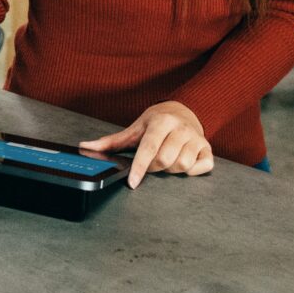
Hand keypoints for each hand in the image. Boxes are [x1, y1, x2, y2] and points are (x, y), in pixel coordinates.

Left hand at [81, 100, 214, 186]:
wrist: (183, 110)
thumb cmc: (156, 122)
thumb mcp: (135, 128)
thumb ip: (111, 141)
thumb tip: (85, 147)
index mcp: (161, 122)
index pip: (149, 148)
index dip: (140, 167)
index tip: (132, 182)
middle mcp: (181, 128)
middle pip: (165, 160)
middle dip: (154, 167)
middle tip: (152, 163)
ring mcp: (196, 138)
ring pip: (182, 165)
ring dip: (171, 169)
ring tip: (167, 160)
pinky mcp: (208, 148)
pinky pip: (202, 167)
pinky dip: (192, 171)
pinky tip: (184, 163)